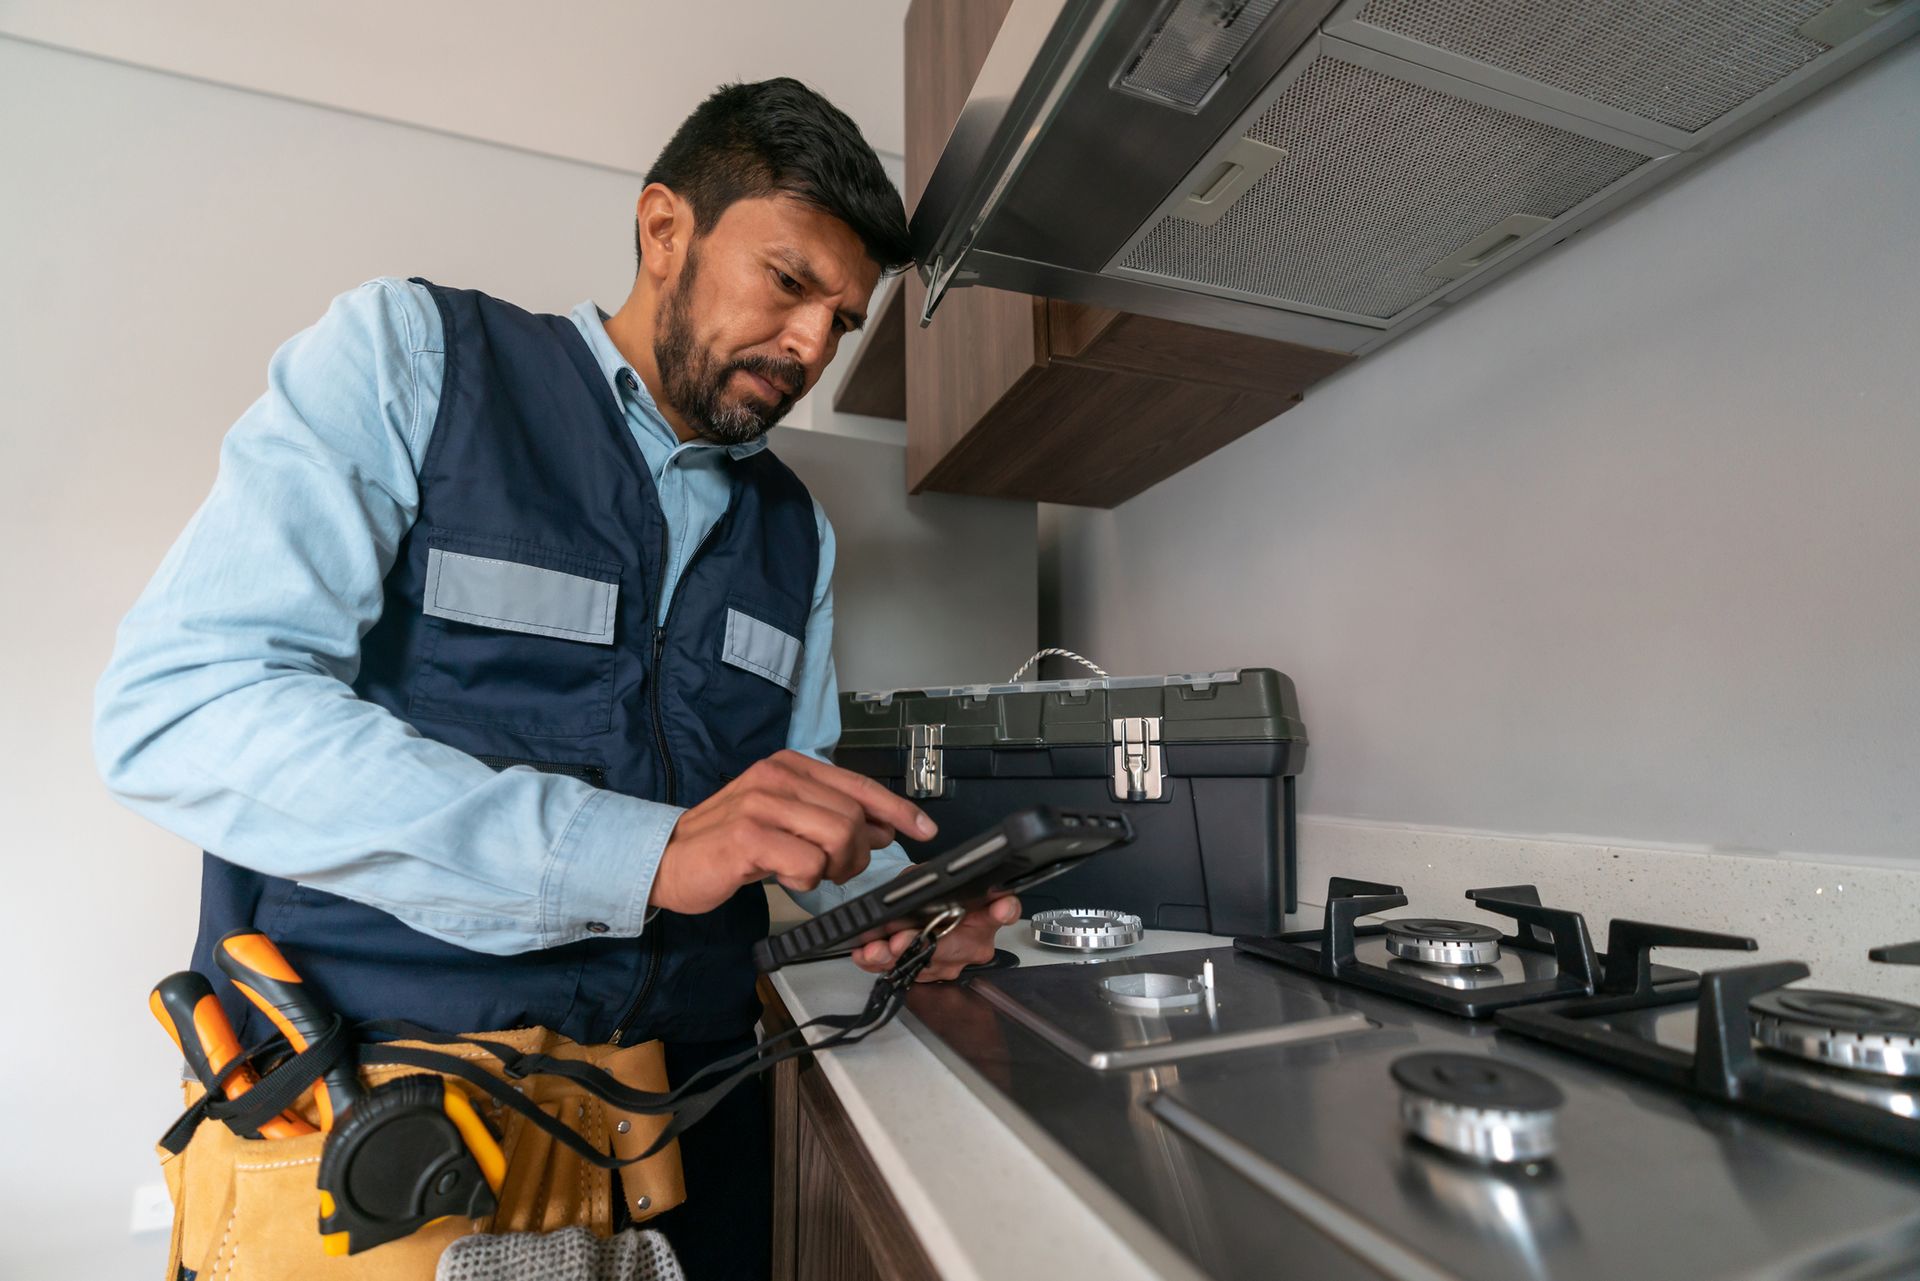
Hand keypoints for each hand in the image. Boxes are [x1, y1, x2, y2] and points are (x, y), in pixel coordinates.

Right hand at [649, 751, 936, 914]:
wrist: (666, 859)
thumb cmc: (726, 842)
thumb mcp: (783, 820)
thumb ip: (829, 818)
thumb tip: (883, 829)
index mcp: (788, 766)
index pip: (859, 785)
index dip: (898, 809)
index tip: (925, 828)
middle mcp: (776, 776)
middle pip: (854, 816)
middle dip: (858, 854)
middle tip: (837, 871)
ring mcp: (761, 804)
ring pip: (838, 838)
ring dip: (834, 868)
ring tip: (810, 874)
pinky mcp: (747, 838)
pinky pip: (808, 865)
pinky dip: (804, 881)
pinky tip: (781, 877)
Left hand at [852, 893, 1020, 981]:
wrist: (914, 915)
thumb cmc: (928, 896)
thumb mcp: (926, 878)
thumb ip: (926, 880)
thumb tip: (913, 888)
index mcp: (984, 913)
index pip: (1004, 910)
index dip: (1004, 910)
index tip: (1001, 908)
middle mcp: (973, 942)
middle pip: (956, 947)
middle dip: (926, 945)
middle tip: (901, 940)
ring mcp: (952, 963)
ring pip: (927, 965)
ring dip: (896, 957)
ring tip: (876, 949)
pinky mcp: (929, 976)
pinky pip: (905, 973)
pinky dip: (881, 964)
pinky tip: (867, 956)